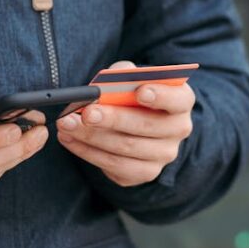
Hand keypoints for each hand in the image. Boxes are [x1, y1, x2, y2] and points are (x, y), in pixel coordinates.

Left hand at [56, 61, 194, 186]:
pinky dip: (88, 152)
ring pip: (126, 148)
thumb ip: (123, 74)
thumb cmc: (132, 95)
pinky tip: (70, 140)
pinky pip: (114, 166)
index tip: (140, 91)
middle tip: (87, 113)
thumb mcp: (131, 78)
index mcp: (181, 101)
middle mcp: (178, 130)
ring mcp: (163, 155)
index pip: (178, 99)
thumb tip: (107, 81)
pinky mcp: (145, 172)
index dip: (161, 96)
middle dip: (113, 119)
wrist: (135, 124)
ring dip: (92, 137)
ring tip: (66, 125)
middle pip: (147, 126)